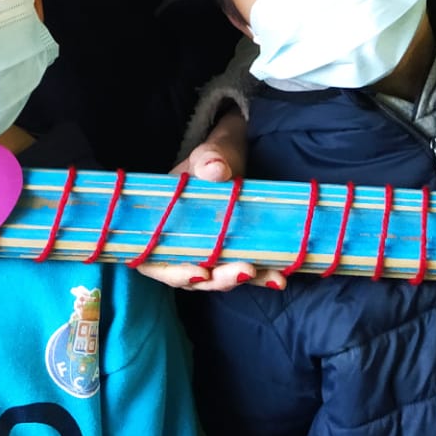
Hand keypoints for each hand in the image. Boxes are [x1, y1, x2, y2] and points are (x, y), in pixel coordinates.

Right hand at [136, 111, 284, 290]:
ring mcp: (206, 254)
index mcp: (159, 226)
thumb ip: (208, 159)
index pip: (157, 260)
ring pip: (217, 278)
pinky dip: (259, 277)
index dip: (175, 273)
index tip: (200, 273)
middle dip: (219, 279)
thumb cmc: (209, 159)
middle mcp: (179, 246)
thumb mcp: (206, 155)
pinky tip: (278, 279)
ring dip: (242, 280)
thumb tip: (216, 169)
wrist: (231, 160)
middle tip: (245, 271)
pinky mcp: (229, 255)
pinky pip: (240, 272)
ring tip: (271, 277)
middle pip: (191, 277)